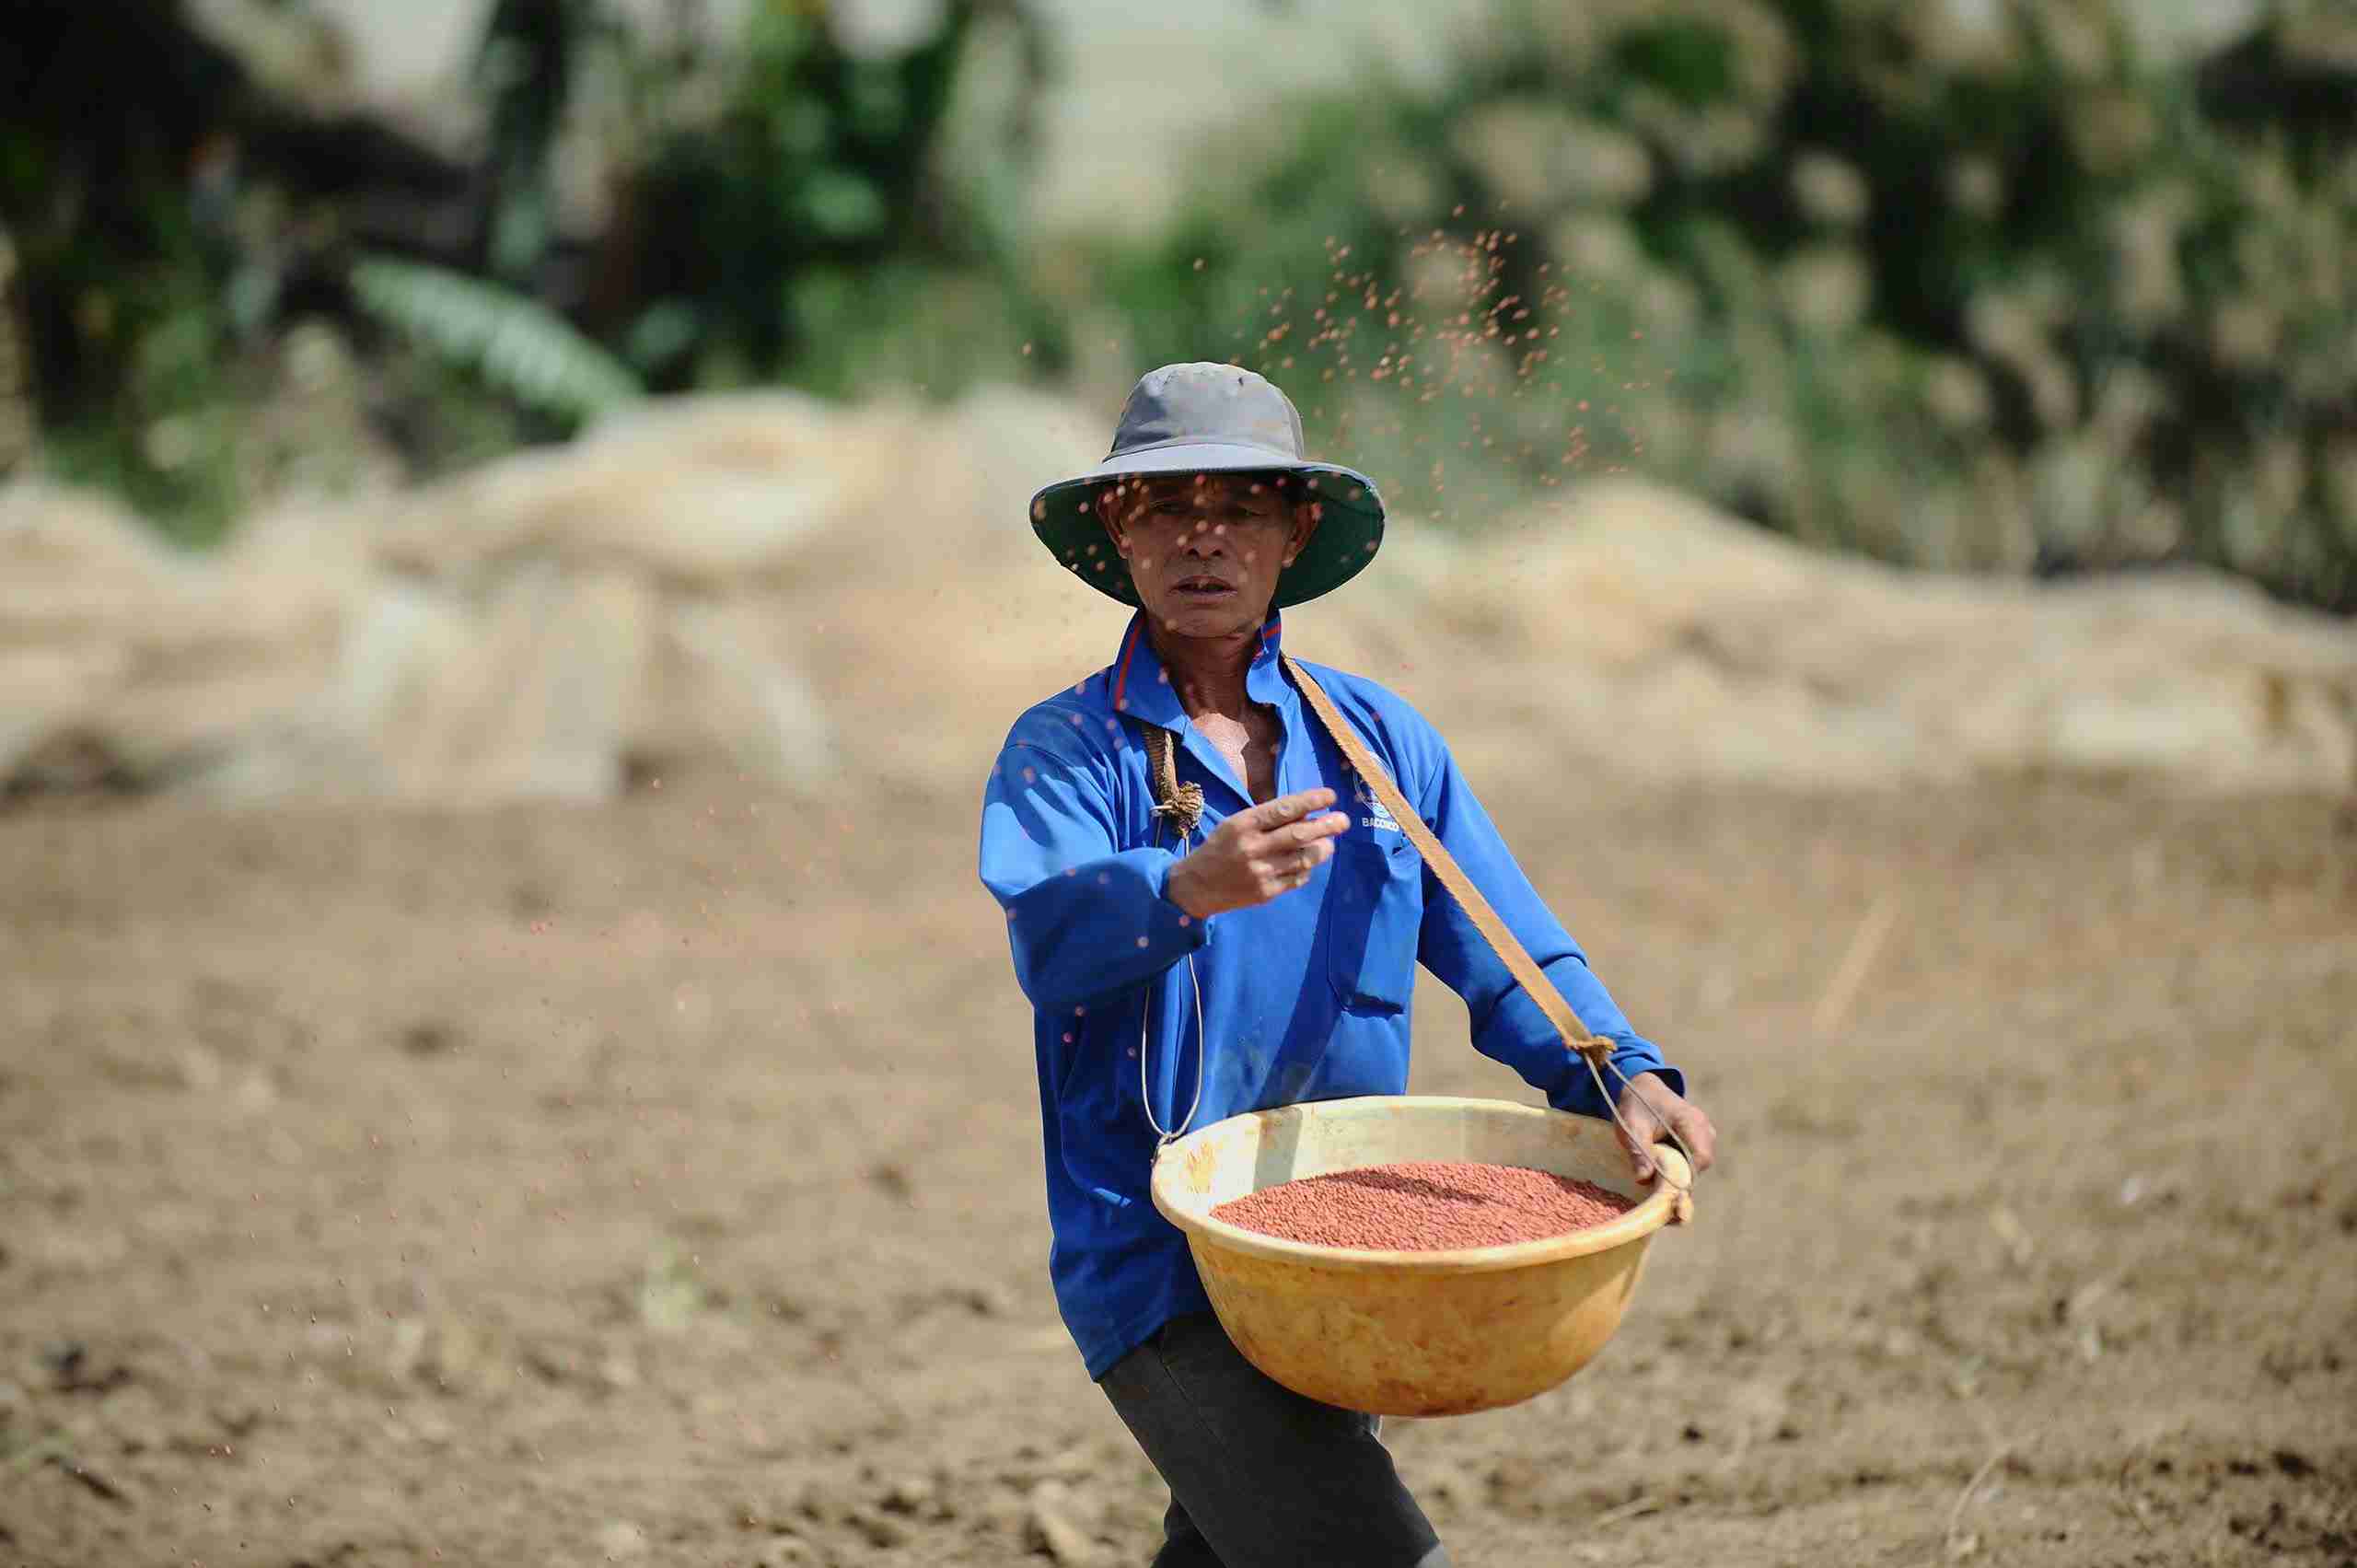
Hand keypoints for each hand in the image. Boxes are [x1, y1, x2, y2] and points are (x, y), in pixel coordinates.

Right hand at [1164, 788, 1349, 919]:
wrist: (1195, 886)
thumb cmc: (1219, 848)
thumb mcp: (1236, 824)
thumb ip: (1267, 819)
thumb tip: (1305, 813)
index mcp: (1243, 824)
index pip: (1283, 809)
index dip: (1310, 801)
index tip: (1330, 796)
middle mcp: (1252, 847)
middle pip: (1299, 834)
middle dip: (1327, 825)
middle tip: (1344, 820)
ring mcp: (1260, 872)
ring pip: (1303, 858)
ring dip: (1322, 849)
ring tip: (1329, 843)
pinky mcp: (1265, 893)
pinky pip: (1296, 878)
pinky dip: (1306, 869)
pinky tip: (1307, 862)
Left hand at [1611, 1071, 1717, 1188]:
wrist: (1642, 1089)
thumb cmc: (1637, 1106)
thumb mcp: (1632, 1128)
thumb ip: (1639, 1152)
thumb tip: (1643, 1179)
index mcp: (1691, 1121)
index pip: (1702, 1157)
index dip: (1686, 1176)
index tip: (1664, 1186)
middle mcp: (1704, 1127)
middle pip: (1702, 1163)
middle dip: (1681, 1176)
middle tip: (1656, 1180)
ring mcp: (1704, 1133)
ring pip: (1699, 1164)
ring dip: (1680, 1171)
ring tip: (1657, 1169)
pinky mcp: (1700, 1138)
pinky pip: (1695, 1159)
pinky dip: (1680, 1166)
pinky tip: (1662, 1163)